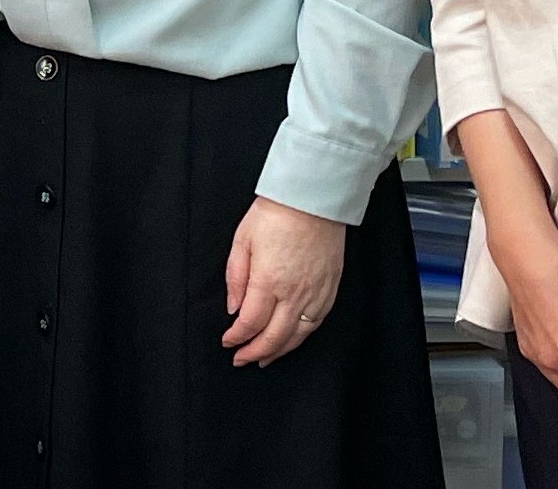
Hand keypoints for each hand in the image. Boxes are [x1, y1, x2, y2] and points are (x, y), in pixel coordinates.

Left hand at [221, 196, 347, 365]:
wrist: (313, 199)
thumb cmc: (275, 214)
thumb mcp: (242, 240)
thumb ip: (236, 278)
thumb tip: (234, 309)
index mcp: (268, 281)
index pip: (251, 323)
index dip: (237, 338)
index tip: (228, 342)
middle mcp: (294, 293)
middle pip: (274, 337)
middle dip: (255, 353)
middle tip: (241, 359)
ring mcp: (315, 294)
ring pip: (297, 336)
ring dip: (279, 351)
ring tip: (264, 358)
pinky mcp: (330, 290)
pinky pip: (316, 324)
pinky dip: (301, 337)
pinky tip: (292, 340)